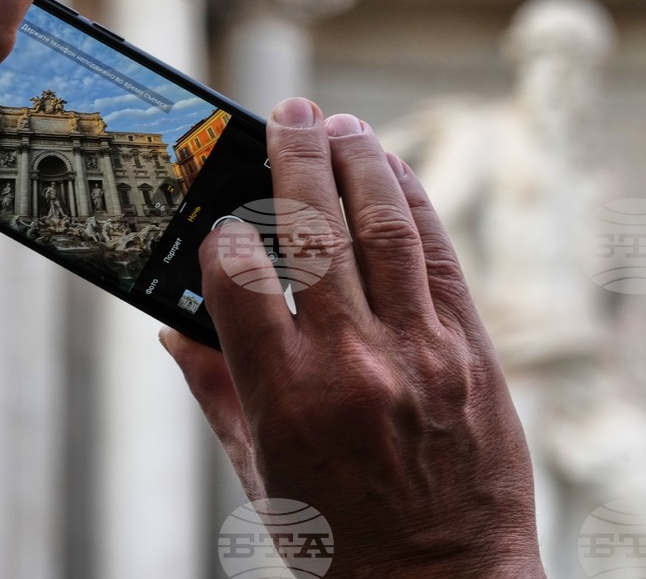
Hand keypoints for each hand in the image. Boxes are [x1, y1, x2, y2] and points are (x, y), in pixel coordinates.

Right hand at [161, 98, 544, 577]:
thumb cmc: (338, 540)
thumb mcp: (261, 476)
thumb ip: (217, 394)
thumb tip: (174, 332)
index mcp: (286, 398)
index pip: (237, 276)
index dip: (221, 237)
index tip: (220, 224)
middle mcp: (354, 362)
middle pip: (314, 229)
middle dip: (295, 156)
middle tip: (287, 110)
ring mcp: (420, 351)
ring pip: (384, 226)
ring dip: (360, 161)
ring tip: (341, 122)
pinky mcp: (470, 351)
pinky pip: (436, 257)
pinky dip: (413, 203)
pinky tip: (392, 170)